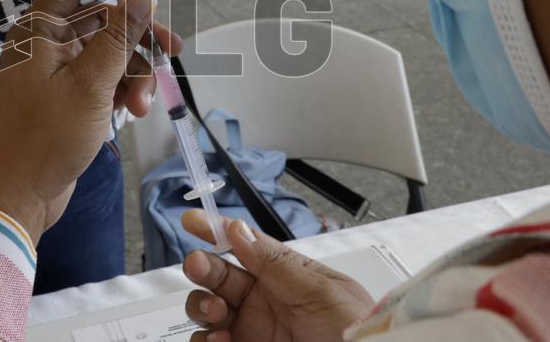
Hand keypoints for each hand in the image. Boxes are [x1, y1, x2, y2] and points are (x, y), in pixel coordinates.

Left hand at [0, 0, 172, 241]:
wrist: (18, 196)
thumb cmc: (46, 136)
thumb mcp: (91, 83)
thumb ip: (119, 36)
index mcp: (38, 32)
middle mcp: (45, 46)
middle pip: (100, 21)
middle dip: (136, 37)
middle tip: (172, 48)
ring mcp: (56, 75)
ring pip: (107, 55)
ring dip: (132, 74)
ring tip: (141, 105)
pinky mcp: (67, 101)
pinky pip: (102, 81)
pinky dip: (120, 92)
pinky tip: (132, 113)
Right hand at [182, 211, 374, 341]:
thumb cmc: (356, 333)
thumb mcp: (324, 292)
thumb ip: (278, 264)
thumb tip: (240, 231)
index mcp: (286, 275)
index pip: (245, 244)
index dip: (217, 228)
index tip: (192, 219)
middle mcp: (265, 300)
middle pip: (218, 274)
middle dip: (202, 265)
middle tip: (198, 265)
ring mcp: (252, 330)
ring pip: (207, 308)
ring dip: (201, 304)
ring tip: (217, 311)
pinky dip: (204, 338)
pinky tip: (219, 339)